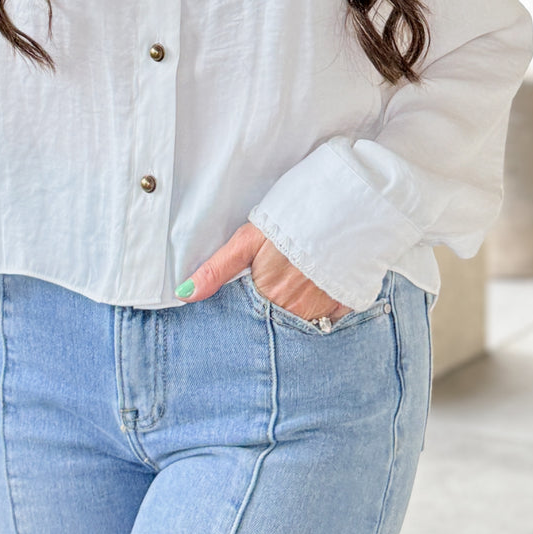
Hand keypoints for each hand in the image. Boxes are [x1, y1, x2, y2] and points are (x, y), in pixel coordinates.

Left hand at [177, 221, 352, 323]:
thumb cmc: (293, 219)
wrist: (347, 207)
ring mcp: (321, 312)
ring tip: (293, 293)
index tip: (244, 310)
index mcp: (267, 295)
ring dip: (292, 316)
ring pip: (299, 326)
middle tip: (272, 296)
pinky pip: (328, 322)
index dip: (243, 318)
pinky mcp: (344, 307)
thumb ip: (218, 269)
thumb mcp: (250, 238)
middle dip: (268, 319)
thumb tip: (185, 294)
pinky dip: (320, 313)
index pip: (247, 321)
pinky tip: (316, 294)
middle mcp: (293, 312)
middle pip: (273, 326)